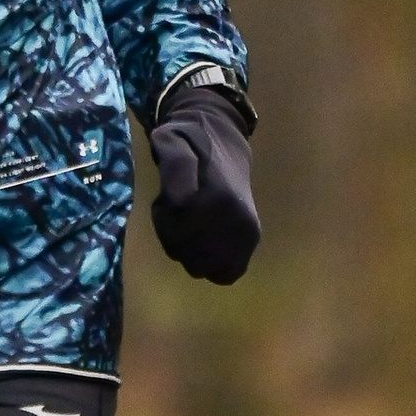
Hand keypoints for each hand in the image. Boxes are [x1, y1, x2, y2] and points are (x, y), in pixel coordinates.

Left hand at [149, 75, 260, 283]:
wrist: (225, 142)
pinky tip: (206, 241)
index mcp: (217, 198)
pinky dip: (211, 264)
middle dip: (172, 235)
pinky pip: (225, 274)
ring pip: (200, 267)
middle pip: (184, 253)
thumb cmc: (193, 144)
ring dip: (188, 250)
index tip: (166, 200)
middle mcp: (236, 221)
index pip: (174, 234)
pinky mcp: (252, 241)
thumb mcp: (172, 141)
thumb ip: (174, 167)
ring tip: (192, 224)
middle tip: (178, 210)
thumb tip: (182, 202)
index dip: (163, 219)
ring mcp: (247, 234)